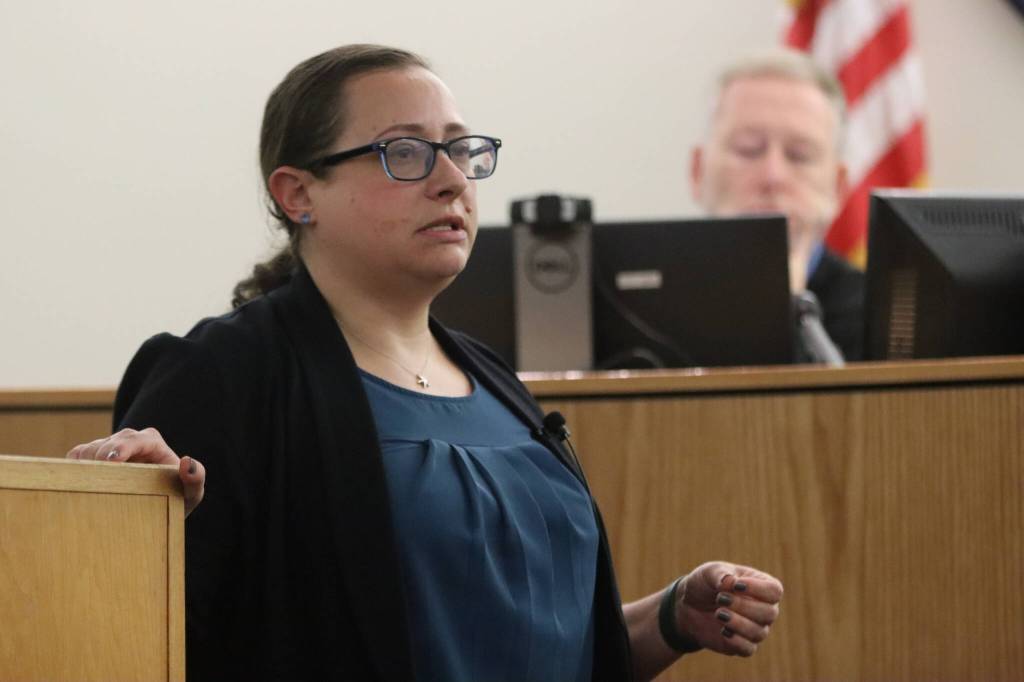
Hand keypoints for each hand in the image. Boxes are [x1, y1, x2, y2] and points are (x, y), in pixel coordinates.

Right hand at [66, 427, 205, 516]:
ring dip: (85, 465)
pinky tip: (74, 482)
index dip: (123, 447)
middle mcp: (129, 441)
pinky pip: (76, 457)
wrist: (158, 506)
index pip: (137, 439)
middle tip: (93, 477)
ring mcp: (109, 448)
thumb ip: (196, 478)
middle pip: (110, 442)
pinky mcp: (93, 458)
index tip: (113, 461)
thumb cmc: (177, 497)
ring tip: (86, 485)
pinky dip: (72, 467)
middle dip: (100, 457)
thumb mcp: (191, 494)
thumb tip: (187, 462)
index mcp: (152, 443)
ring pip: (89, 449)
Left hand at [675, 561, 782, 656]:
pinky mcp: (742, 645)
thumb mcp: (708, 572)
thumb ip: (721, 574)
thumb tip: (732, 583)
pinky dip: (736, 641)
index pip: (774, 590)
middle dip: (744, 606)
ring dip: (738, 623)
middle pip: (770, 613)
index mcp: (760, 586)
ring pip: (759, 632)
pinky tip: (722, 631)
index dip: (758, 589)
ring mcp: (754, 628)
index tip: (736, 585)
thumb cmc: (704, 584)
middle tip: (720, 598)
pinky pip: (748, 649)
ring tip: (718, 613)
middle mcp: (763, 608)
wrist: (688, 605)